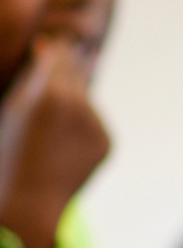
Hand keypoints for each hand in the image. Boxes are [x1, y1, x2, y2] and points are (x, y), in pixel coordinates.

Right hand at [0, 35, 109, 247]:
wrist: (26, 204)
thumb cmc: (3, 155)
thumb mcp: (9, 110)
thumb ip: (30, 78)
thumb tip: (48, 47)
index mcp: (49, 94)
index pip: (56, 54)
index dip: (51, 48)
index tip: (46, 43)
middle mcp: (79, 106)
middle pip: (76, 71)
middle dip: (65, 65)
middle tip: (54, 63)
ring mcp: (97, 125)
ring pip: (85, 97)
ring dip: (71, 97)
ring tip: (48, 121)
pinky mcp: (107, 141)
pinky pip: (94, 122)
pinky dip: (80, 124)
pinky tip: (59, 142)